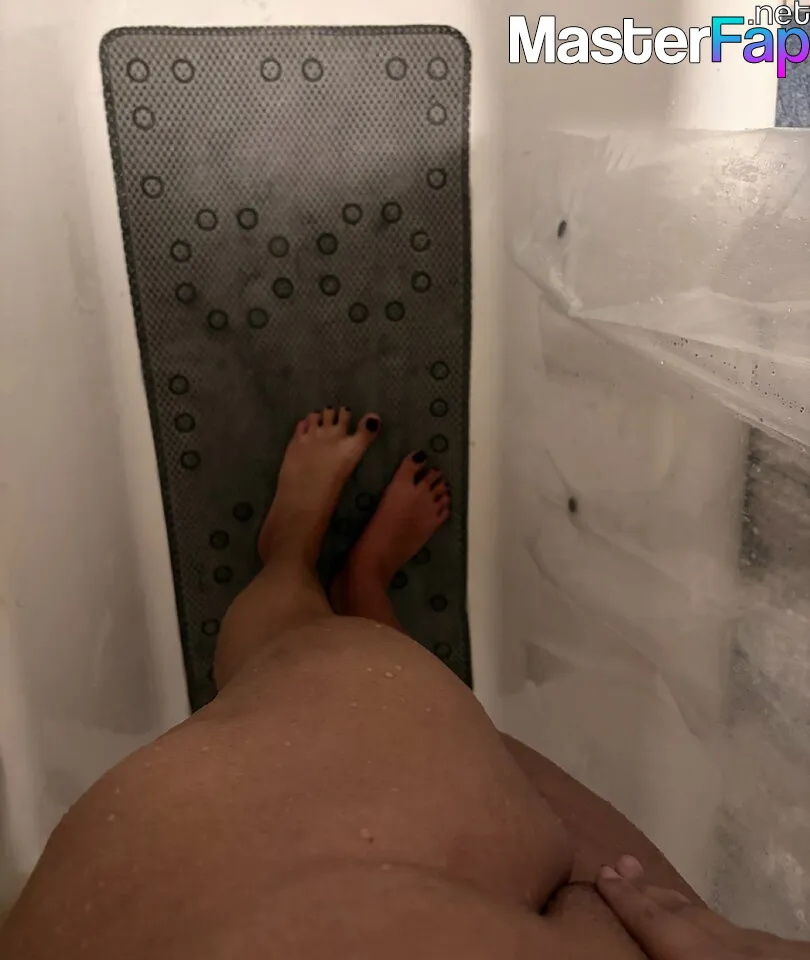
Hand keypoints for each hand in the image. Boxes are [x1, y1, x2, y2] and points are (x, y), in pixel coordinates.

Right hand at [596, 856, 807, 959]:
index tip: (602, 875)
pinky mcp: (794, 954)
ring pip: (716, 921)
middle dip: (647, 892)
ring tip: (652, 885)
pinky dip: (716, 924)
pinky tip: (718, 928)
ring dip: (679, 903)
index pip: (660, 927)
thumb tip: (660, 934)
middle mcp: (737, 950)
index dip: (627, 902)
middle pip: (684, 915)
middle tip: (619, 864)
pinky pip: (743, 933)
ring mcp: (771, 951)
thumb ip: (689, 944)